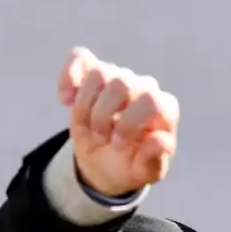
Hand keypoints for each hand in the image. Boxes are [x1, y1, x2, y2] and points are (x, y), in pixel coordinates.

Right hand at [57, 46, 179, 197]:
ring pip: (98, 73)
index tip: (117, 144)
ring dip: (85, 106)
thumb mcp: (143, 173)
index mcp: (164, 109)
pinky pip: (80, 58)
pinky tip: (66, 101)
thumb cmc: (130, 165)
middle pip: (121, 84)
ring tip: (89, 127)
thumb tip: (159, 140)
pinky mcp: (94, 71)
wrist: (107, 161)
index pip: (152, 101)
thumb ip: (152, 159)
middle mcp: (145, 87)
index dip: (129, 123)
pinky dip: (68, 78)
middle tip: (101, 139)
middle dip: (103, 116)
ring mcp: (120, 77)